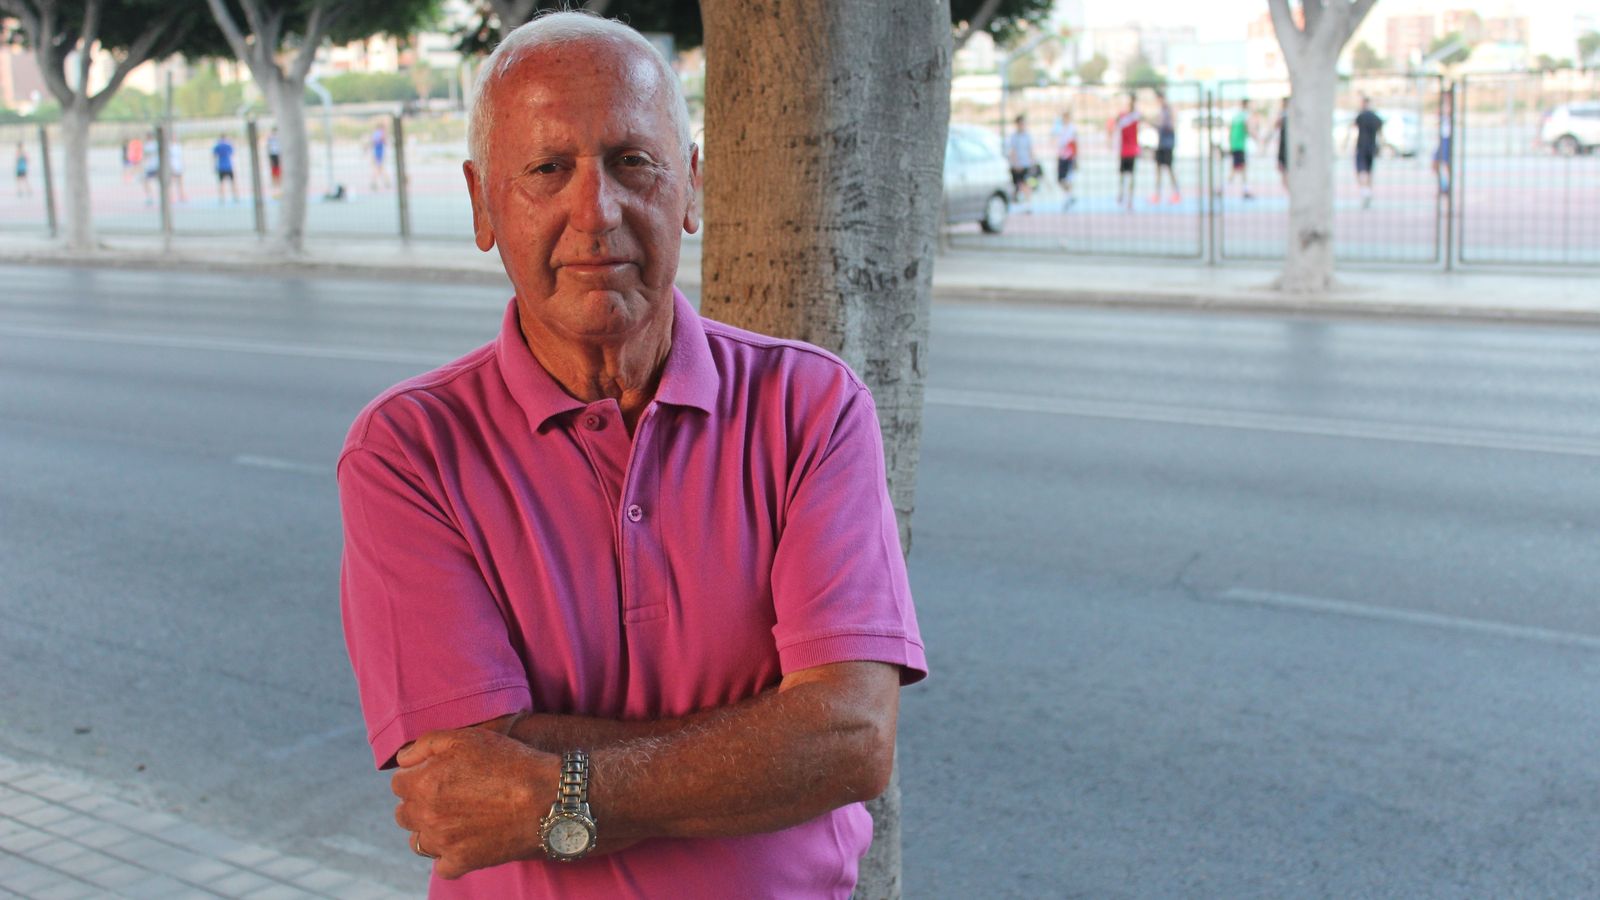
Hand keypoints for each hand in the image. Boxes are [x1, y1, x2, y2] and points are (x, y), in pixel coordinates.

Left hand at [392, 728, 555, 879]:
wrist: (548, 798)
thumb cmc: (510, 763)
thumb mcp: (468, 737)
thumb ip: (427, 743)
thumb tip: (403, 759)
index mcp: (423, 783)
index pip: (398, 783)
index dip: (417, 775)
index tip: (437, 774)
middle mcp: (427, 815)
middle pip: (403, 814)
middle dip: (419, 803)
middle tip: (449, 795)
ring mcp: (443, 842)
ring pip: (418, 841)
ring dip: (429, 831)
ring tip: (454, 820)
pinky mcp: (462, 862)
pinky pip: (441, 866)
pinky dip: (449, 856)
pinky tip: (465, 841)